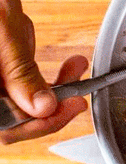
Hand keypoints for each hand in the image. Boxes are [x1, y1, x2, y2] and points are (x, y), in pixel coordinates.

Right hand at [0, 0, 88, 144]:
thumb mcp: (3, 35)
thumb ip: (19, 73)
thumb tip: (43, 108)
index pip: (7, 129)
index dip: (41, 124)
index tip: (70, 106)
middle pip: (19, 120)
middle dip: (54, 105)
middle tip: (79, 94)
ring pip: (26, 104)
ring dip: (57, 89)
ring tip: (77, 68)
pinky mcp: (2, 71)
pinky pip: (26, 86)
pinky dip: (49, 77)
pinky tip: (70, 66)